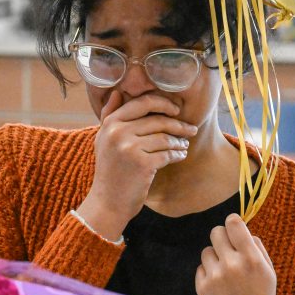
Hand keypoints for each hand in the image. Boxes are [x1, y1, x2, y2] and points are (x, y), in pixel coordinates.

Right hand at [77, 90, 197, 239]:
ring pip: (165, 137)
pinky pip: (167, 154)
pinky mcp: (142, 164)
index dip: (163, 103)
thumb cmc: (109, 170)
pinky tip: (181, 155)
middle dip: (178, 124)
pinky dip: (177, 154)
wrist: (107, 202)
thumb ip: (109, 115)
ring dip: (179, 141)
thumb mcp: (103, 140)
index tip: (176, 110)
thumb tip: (117, 92)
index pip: (142, 102)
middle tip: (191, 129)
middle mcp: (118, 132)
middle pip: (158, 120)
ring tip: (185, 144)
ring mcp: (130, 148)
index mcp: (110, 123)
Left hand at [196, 213, 281, 294]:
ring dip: (215, 257)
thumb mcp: (268, 269)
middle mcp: (232, 265)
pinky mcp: (202, 288)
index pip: (233, 223)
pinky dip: (208, 273)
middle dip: (222, 238)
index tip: (234, 228)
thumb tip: (237, 225)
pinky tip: (220, 286)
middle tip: (229, 251)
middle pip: (216, 232)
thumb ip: (254, 245)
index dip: (233, 222)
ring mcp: (215, 277)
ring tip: (226, 273)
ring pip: (207, 250)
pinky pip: (201, 268)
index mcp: (251, 258)